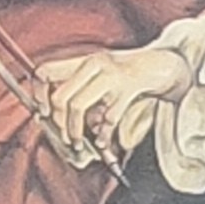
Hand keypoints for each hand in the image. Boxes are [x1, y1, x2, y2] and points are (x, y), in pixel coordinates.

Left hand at [32, 36, 200, 170]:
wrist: (166, 64)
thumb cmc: (130, 75)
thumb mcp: (102, 76)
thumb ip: (82, 91)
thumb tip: (57, 120)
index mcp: (83, 61)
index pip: (45, 72)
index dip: (39, 94)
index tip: (44, 112)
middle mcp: (94, 64)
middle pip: (61, 95)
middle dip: (59, 121)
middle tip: (64, 135)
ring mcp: (111, 75)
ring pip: (78, 107)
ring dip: (76, 131)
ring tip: (80, 142)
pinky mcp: (129, 87)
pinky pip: (108, 116)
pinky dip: (104, 134)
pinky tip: (104, 140)